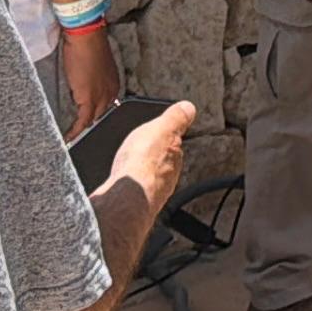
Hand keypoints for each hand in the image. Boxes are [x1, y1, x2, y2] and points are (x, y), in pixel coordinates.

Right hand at [60, 25, 122, 126]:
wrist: (86, 38)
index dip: (94, 111)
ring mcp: (101, 97)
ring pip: (92, 118)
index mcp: (113, 84)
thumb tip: (83, 83)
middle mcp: (111, 92)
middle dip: (89, 120)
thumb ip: (92, 77)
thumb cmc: (88, 45)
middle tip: (75, 128)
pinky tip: (68, 137)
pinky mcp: (89, 100)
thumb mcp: (94, 65)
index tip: (85, 117)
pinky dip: (76, 130)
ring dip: (81, 127)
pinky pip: (83, 121)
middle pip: (100, 113)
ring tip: (70, 135)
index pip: (104, 104)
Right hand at [103, 100, 196, 219]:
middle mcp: (168, 176)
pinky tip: (122, 182)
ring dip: (141, 172)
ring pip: (149, 178)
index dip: (165, 139)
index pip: (175, 145)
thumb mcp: (161, 128)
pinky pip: (135, 190)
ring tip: (129, 165)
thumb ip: (175, 119)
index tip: (158, 135)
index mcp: (175, 156)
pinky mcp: (136, 202)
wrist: (126, 195)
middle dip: (154, 157)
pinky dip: (130, 185)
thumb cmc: (143, 163)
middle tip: (141, 149)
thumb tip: (189, 108)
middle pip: (162, 163)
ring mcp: (153, 192)